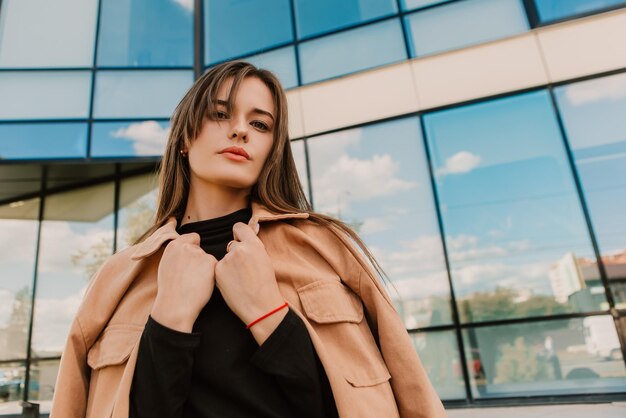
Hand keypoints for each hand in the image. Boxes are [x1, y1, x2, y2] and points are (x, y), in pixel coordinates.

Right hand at [151, 233, 216, 332]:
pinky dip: (212, 275)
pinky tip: (203, 285)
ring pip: (209, 260)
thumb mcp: (167, 265)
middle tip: (191, 277)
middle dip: (199, 260)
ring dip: (206, 268)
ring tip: (195, 283)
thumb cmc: (171, 290)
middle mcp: (187, 246)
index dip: (194, 247)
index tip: (192, 259)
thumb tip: (189, 247)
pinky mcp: (211, 262)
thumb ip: (178, 254)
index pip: (192, 237)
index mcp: (174, 246)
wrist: (175, 305)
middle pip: (201, 250)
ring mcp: (199, 254)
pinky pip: (216, 268)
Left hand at [215, 222, 286, 343]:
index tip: (240, 241)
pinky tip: (232, 284)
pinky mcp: (217, 270)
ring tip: (239, 279)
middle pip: (231, 244)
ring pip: (225, 257)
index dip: (239, 234)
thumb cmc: (266, 285)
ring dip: (229, 265)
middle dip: (235, 253)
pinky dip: (223, 274)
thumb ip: (253, 246)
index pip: (239, 227)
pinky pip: (218, 268)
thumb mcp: (264, 259)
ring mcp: (227, 260)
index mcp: (254, 244)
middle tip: (243, 269)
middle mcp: (239, 249)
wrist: (260, 306)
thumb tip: (248, 231)